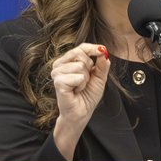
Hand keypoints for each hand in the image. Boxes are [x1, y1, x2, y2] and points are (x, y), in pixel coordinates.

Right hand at [51, 43, 110, 159]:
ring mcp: (57, 72)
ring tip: (79, 87)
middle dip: (89, 67)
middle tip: (85, 80)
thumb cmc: (87, 95)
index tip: (102, 50)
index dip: (92, 48)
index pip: (81, 47)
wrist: (81, 113)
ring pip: (80, 66)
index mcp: (68, 61)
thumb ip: (102, 64)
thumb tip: (103, 52)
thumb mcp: (99, 78)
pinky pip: (78, 77)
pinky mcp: (58, 81)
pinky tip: (75, 91)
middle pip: (80, 53)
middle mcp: (60, 64)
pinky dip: (81, 85)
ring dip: (85, 79)